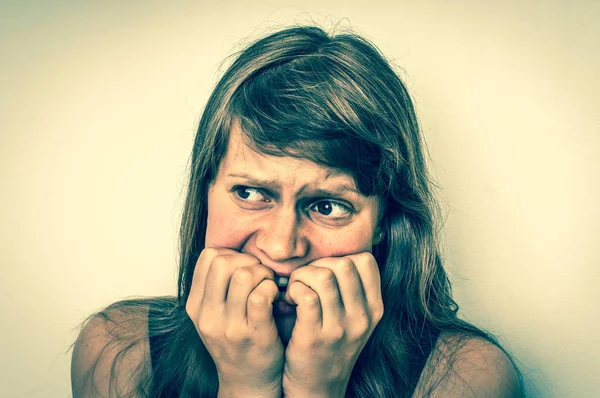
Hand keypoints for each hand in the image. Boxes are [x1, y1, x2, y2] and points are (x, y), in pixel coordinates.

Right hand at [186, 247, 283, 396]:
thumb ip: (216, 287)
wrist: (247, 382)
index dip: (231, 254)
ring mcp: (229, 326)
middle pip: (223, 262)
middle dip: (247, 260)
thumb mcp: (213, 316)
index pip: (208, 257)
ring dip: (263, 274)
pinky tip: (275, 298)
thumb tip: (232, 253)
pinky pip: (261, 295)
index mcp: (196, 306)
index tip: (244, 267)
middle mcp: (207, 315)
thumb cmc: (236, 343)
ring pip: (244, 275)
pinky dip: (272, 289)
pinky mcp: (253, 334)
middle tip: (259, 275)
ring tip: (268, 286)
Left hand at [281, 252, 383, 396]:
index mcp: (374, 308)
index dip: (341, 258)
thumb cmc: (330, 345)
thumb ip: (351, 290)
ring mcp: (340, 329)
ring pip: (324, 276)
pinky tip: (289, 301)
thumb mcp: (354, 319)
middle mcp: (362, 317)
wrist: (318, 387)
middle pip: (343, 264)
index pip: (366, 260)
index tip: (326, 273)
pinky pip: (306, 296)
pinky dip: (293, 290)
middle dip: (318, 264)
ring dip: (302, 276)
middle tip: (306, 281)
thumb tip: (332, 256)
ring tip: (296, 289)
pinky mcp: (315, 338)